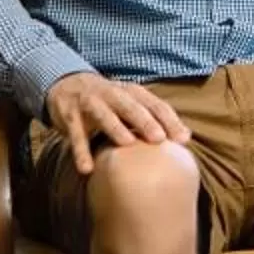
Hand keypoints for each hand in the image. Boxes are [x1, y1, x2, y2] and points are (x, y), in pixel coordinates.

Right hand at [43, 73, 189, 175]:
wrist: (67, 84)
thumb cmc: (109, 100)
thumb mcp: (130, 102)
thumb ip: (153, 117)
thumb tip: (186, 137)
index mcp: (132, 92)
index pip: (155, 104)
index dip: (170, 120)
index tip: (183, 139)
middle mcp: (113, 94)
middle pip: (132, 107)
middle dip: (145, 121)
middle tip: (159, 138)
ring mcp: (90, 103)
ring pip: (104, 115)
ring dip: (115, 128)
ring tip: (127, 143)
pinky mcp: (69, 116)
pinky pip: (75, 135)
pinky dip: (80, 152)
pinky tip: (87, 169)